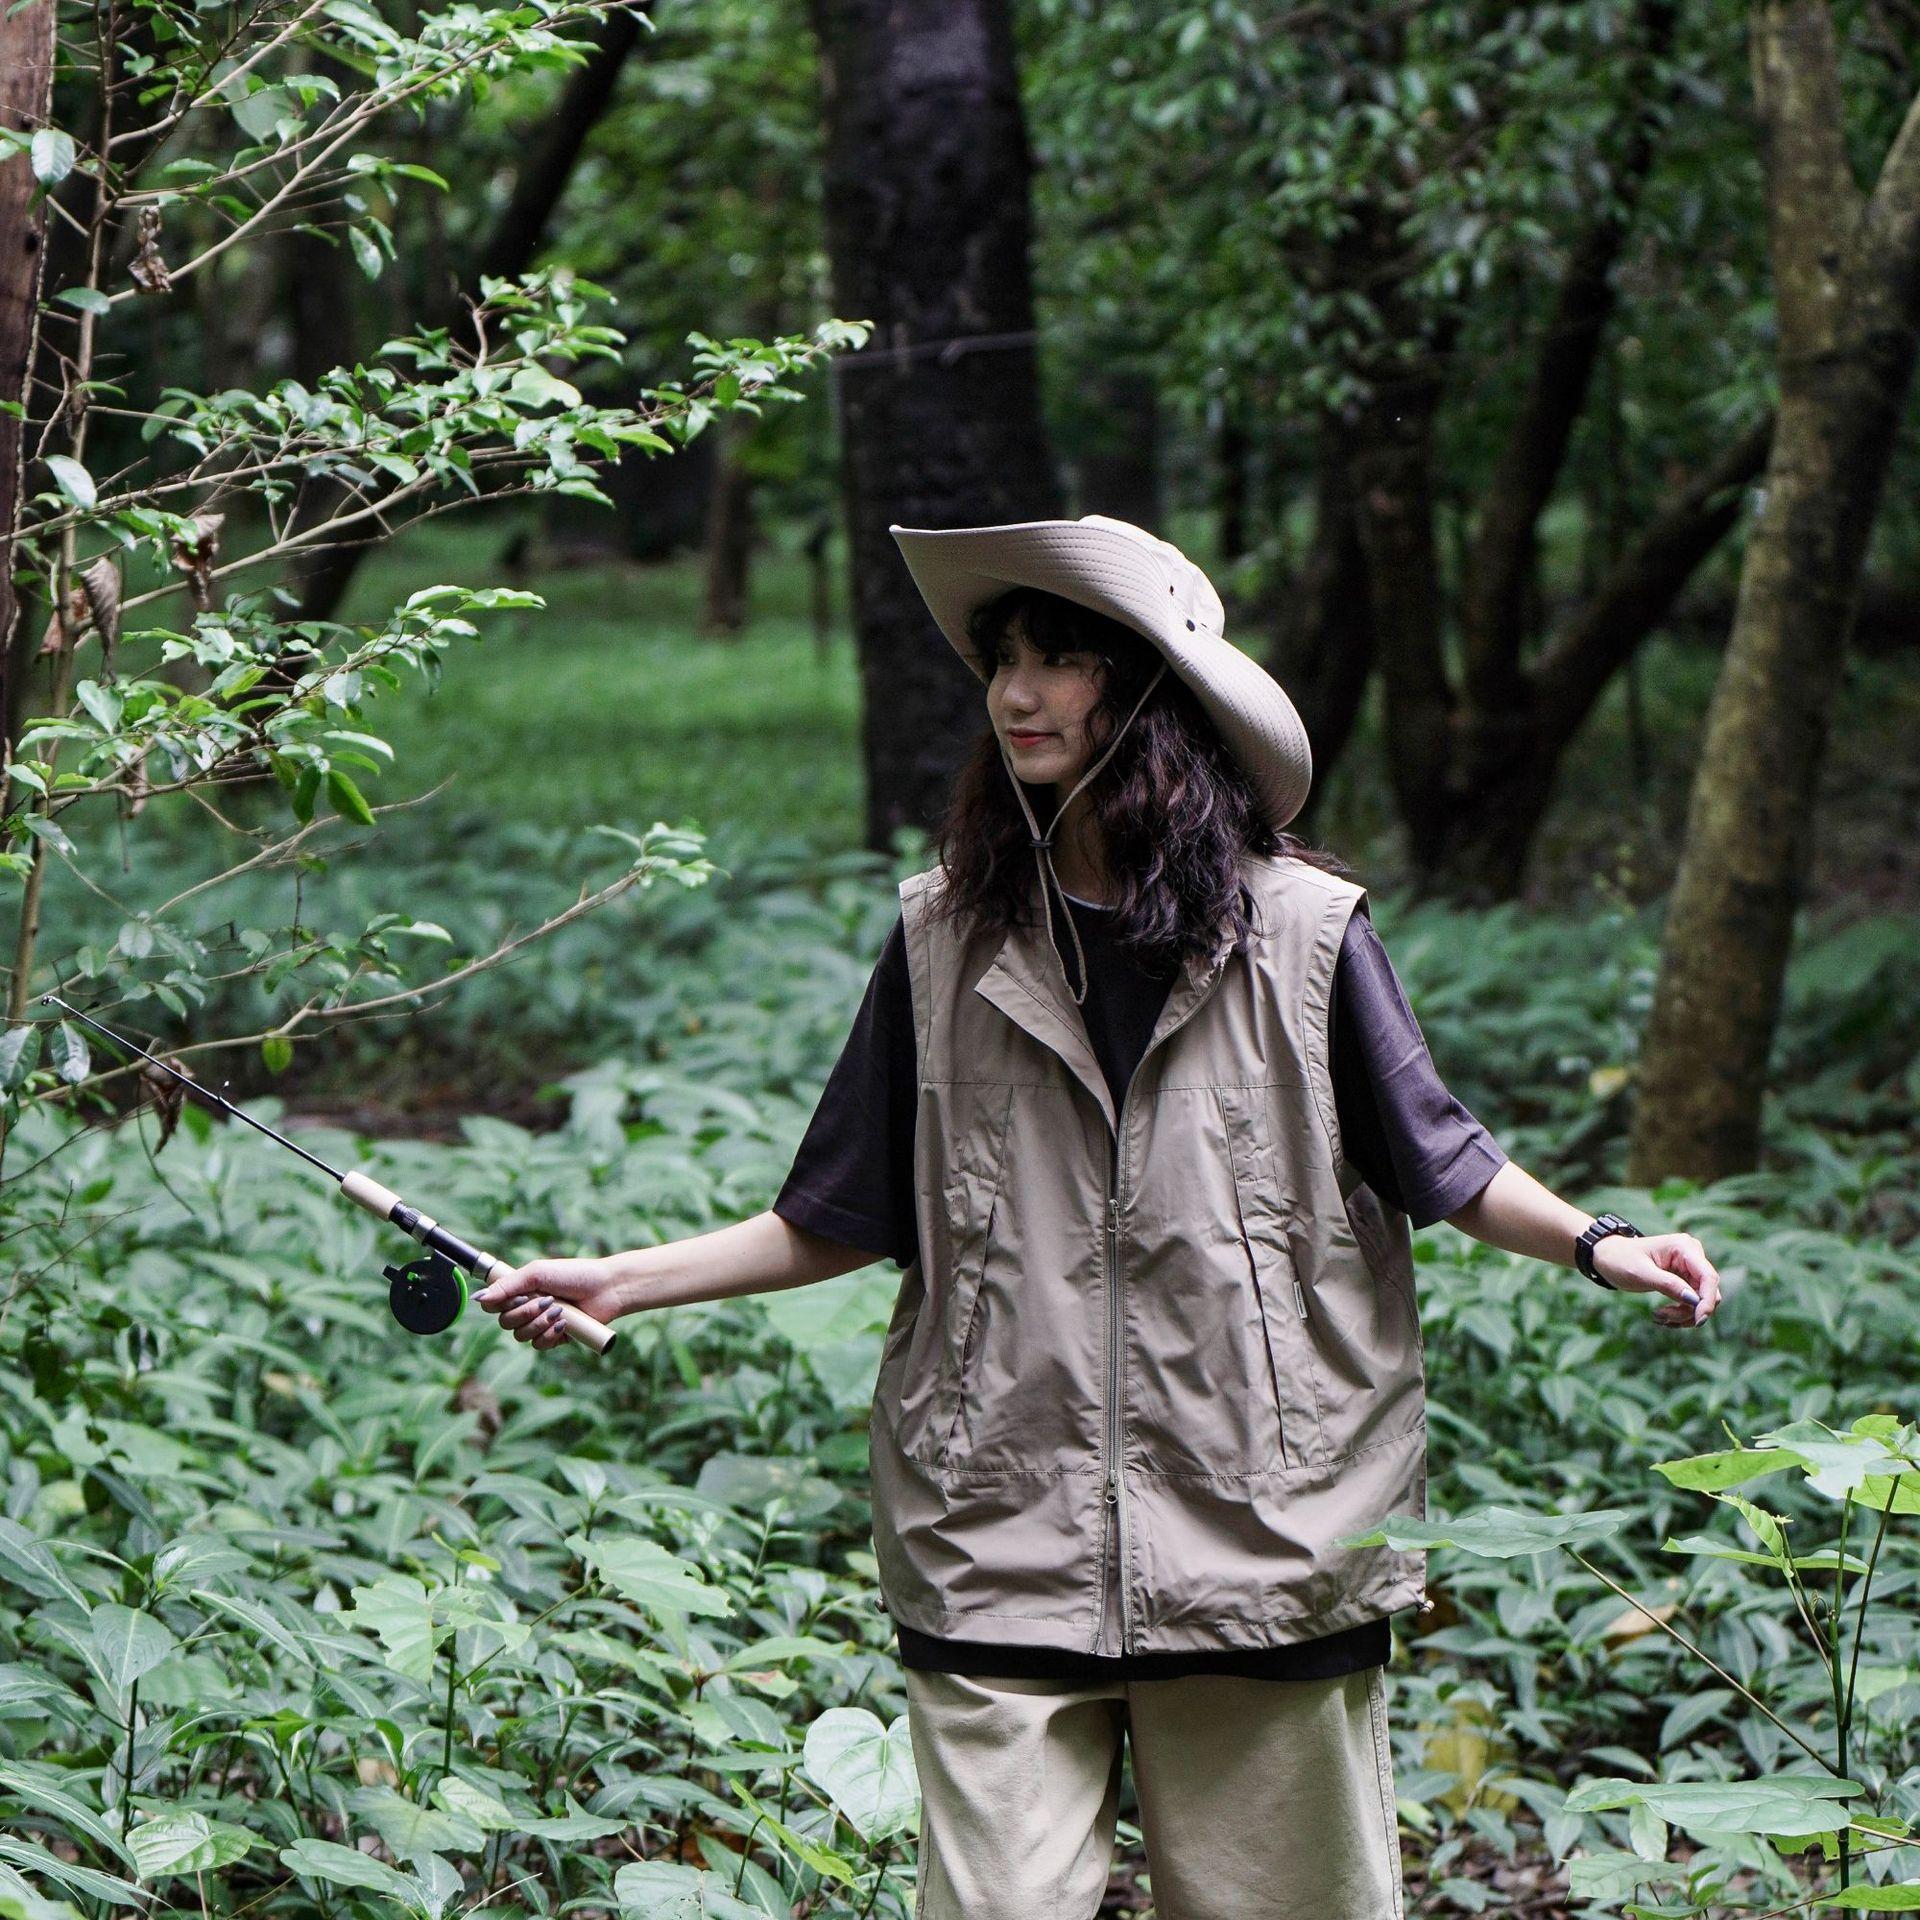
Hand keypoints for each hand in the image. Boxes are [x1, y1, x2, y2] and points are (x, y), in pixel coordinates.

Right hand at [474, 1255, 627, 1350]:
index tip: (516, 1296)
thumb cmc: (574, 1275)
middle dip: (525, 1313)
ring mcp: (541, 1324)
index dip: (499, 1305)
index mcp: (521, 1291)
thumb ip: (508, 1285)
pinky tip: (564, 1324)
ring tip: (559, 1310)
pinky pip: (539, 1345)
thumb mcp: (538, 1273)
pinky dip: (549, 1335)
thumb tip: (479, 1299)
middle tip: (546, 1300)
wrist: (606, 1289)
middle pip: (505, 1323)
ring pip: (521, 1336)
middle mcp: (528, 1308)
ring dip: (539, 1324)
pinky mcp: (555, 1337)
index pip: (494, 1305)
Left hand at [1592, 1229, 1721, 1327]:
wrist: (1607, 1257)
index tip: (1697, 1321)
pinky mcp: (1686, 1279)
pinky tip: (1662, 1316)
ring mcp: (1690, 1267)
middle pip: (1707, 1291)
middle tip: (1662, 1317)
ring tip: (1658, 1317)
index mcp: (1684, 1247)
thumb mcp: (1640, 1273)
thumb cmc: (1620, 1260)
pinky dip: (1681, 1313)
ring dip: (1683, 1314)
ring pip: (1701, 1300)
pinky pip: (1693, 1302)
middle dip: (1689, 1310)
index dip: (1707, 1301)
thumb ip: (1668, 1284)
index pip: (1708, 1277)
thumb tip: (1694, 1300)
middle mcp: (1692, 1255)